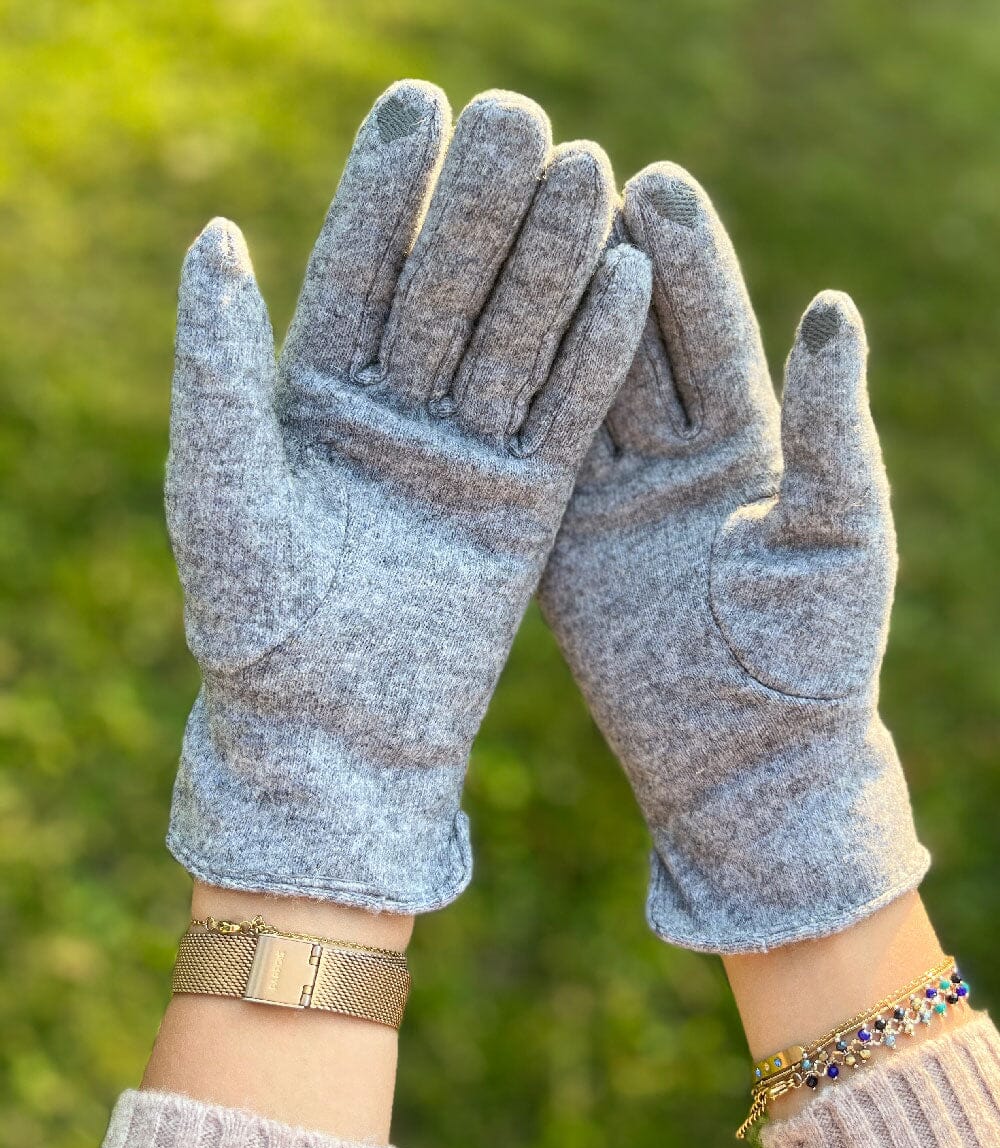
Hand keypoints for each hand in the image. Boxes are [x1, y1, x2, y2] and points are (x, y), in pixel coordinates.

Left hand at [165, 81, 650, 911]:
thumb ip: (218, 369)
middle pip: (442, 289)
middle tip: (517, 114)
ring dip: (548, 259)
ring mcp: (462, 456)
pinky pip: (567, 413)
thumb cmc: (261, 630)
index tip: (415, 102)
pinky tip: (628, 275)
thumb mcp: (223, 492)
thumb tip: (215, 238)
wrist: (337, 739)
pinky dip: (596, 351)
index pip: (353, 271)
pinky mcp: (524, 505)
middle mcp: (392, 416)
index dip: (382, 189)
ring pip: (512, 338)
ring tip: (587, 166)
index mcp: (312, 401)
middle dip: (477, 204)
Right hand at [540, 165, 926, 951]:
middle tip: (567, 173)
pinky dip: (506, 409)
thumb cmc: (812, 658)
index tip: (656, 182)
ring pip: (569, 392)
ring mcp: (610, 502)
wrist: (743, 763)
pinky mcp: (560, 548)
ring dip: (542, 317)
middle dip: (602, 261)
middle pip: (633, 343)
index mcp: (749, 448)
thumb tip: (831, 308)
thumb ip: (828, 429)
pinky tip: (469, 340)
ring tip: (509, 234)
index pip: (710, 333)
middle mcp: (673, 462)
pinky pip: (531, 467)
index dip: (686, 258)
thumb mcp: (837, 534)